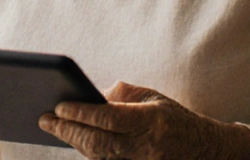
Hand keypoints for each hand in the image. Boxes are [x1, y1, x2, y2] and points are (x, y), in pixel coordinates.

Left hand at [37, 81, 249, 159]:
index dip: (81, 113)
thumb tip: (88, 96)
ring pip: (99, 157)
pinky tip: (73, 141)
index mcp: (152, 120)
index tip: (58, 106)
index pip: (109, 118)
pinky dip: (89, 153)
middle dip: (68, 131)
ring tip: (53, 127)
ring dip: (74, 143)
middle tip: (44, 119)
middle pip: (99, 143)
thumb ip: (120, 95)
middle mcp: (147, 146)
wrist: (205, 149)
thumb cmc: (173, 118)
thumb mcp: (152, 97)